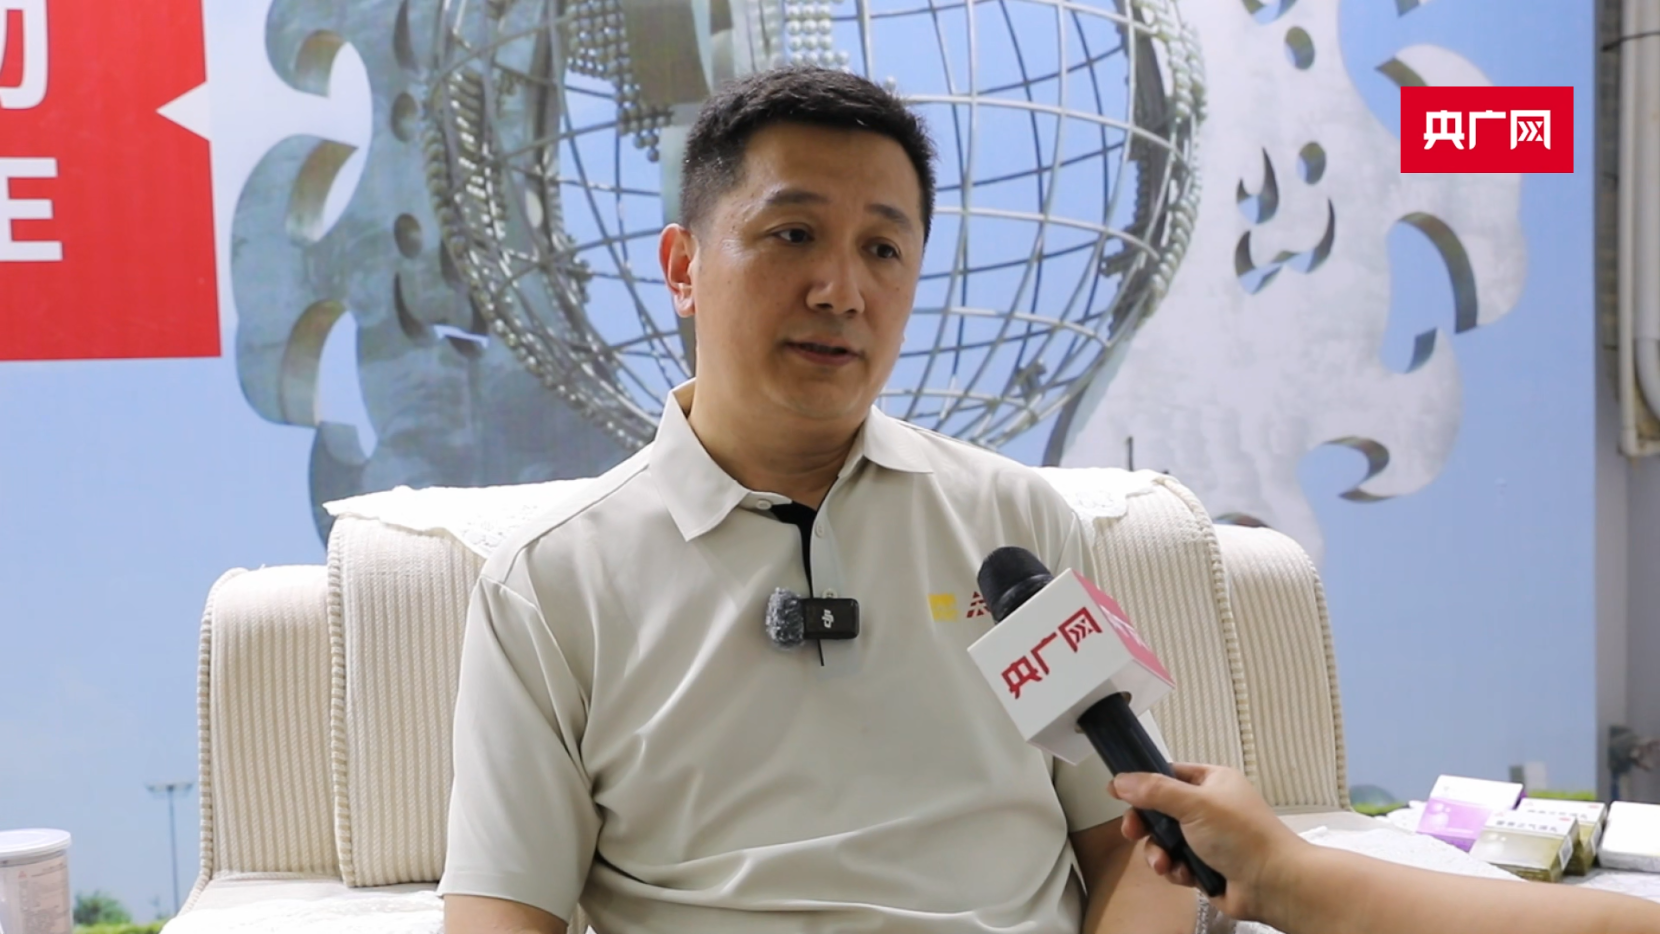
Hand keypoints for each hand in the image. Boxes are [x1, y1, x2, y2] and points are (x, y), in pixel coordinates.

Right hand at [1109, 763, 1309, 922]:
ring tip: (1165, 863)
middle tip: (1133, 832)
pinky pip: (1175, 863)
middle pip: (1160, 810)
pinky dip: (1175, 870)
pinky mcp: (1205, 865)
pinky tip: (1183, 875)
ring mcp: (1207, 838)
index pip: (1167, 774)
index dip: (1141, 783)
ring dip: (1159, 852)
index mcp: (1212, 782)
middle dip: (1146, 825)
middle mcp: (1209, 807)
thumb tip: (1122, 780)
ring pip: (1164, 840)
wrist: (1273, 884)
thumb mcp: (1195, 804)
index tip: (1117, 792)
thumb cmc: (1245, 837)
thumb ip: (1155, 791)